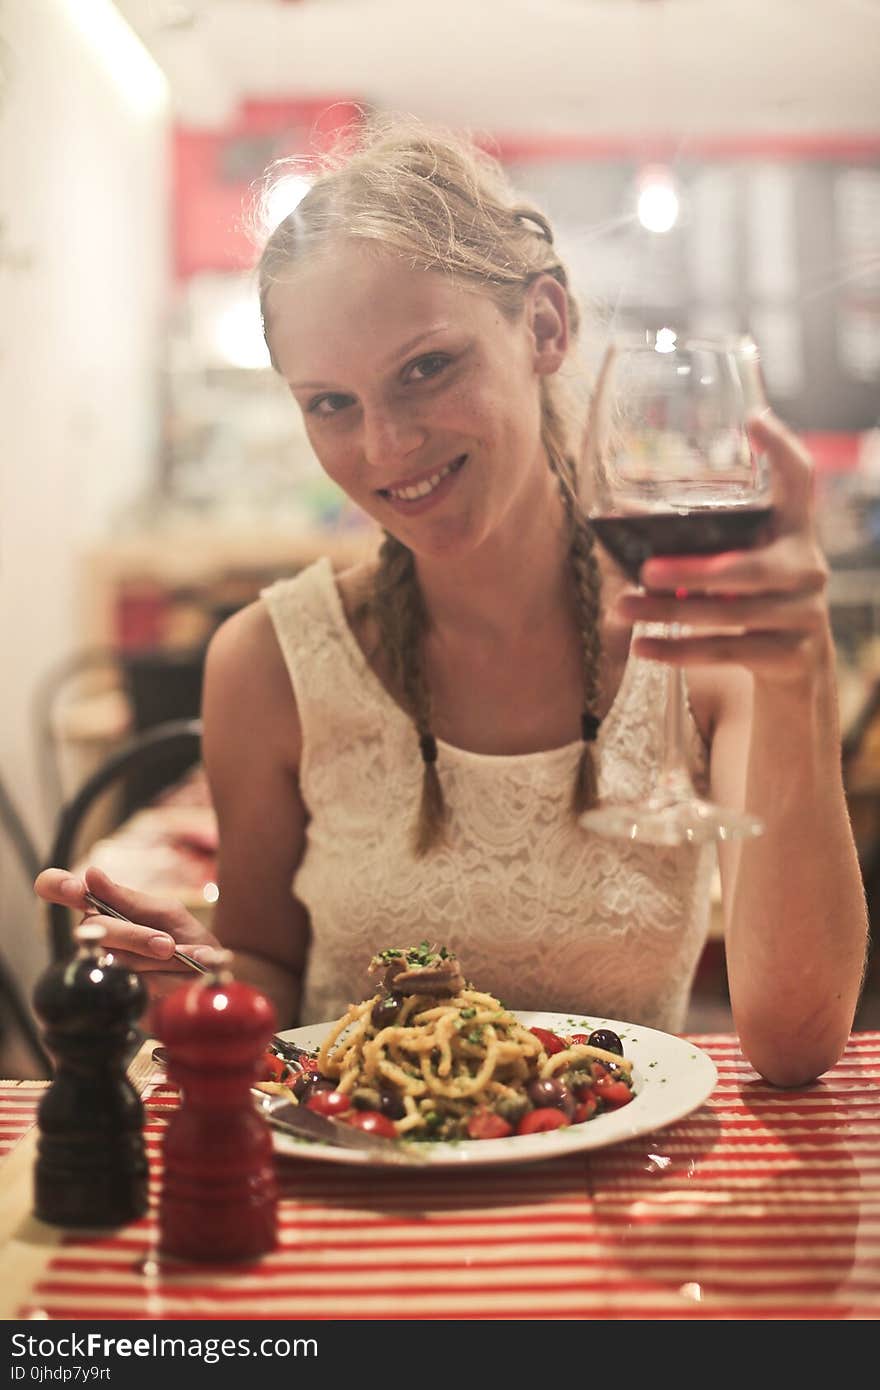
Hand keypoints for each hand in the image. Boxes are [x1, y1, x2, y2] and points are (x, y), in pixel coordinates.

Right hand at [34, 864, 222, 1010]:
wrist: (209, 974)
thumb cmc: (184, 936)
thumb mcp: (165, 911)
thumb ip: (128, 899)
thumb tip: (91, 874)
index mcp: (103, 906)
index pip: (57, 888)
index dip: (56, 885)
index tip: (75, 889)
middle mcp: (95, 933)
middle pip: (96, 928)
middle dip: (135, 937)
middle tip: (167, 944)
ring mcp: (101, 962)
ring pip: (115, 957)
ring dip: (153, 959)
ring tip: (178, 957)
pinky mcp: (112, 991)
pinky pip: (127, 982)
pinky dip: (159, 977)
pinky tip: (173, 975)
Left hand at [615, 412, 832, 687]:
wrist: (795, 666)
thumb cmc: (748, 599)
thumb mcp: (735, 566)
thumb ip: (700, 545)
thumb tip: (619, 519)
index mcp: (794, 531)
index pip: (801, 482)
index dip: (782, 450)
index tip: (754, 420)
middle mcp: (808, 567)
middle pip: (748, 568)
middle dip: (692, 571)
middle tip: (644, 570)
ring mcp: (805, 614)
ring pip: (729, 615)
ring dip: (669, 612)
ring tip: (623, 609)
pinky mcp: (793, 655)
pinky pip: (727, 652)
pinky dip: (679, 651)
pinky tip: (643, 648)